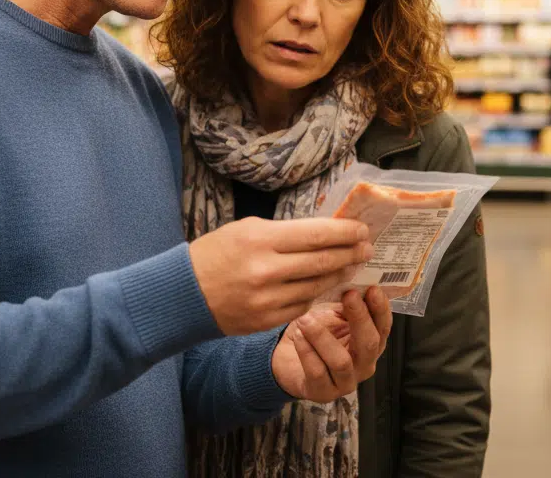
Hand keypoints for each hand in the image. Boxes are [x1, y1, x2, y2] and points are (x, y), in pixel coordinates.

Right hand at [189, 217, 372, 334]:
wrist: (184, 294)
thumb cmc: (215, 254)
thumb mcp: (245, 229)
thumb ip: (283, 233)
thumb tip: (323, 232)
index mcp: (260, 239)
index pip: (315, 234)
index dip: (344, 233)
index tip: (362, 230)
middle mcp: (265, 270)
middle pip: (322, 261)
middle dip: (350, 254)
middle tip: (366, 249)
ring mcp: (266, 299)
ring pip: (316, 286)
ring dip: (339, 275)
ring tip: (351, 266)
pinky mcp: (265, 321)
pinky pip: (301, 306)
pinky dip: (316, 294)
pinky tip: (325, 286)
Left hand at [271, 287, 392, 401]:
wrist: (289, 360)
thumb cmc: (318, 334)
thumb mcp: (336, 316)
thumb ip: (348, 305)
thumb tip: (355, 284)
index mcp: (372, 344)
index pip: (384, 327)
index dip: (380, 309)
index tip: (372, 289)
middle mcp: (364, 365)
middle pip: (369, 344)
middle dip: (360, 318)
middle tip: (348, 295)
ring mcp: (345, 382)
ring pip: (341, 361)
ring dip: (322, 336)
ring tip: (306, 319)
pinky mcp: (323, 392)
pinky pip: (316, 371)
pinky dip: (306, 350)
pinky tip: (297, 335)